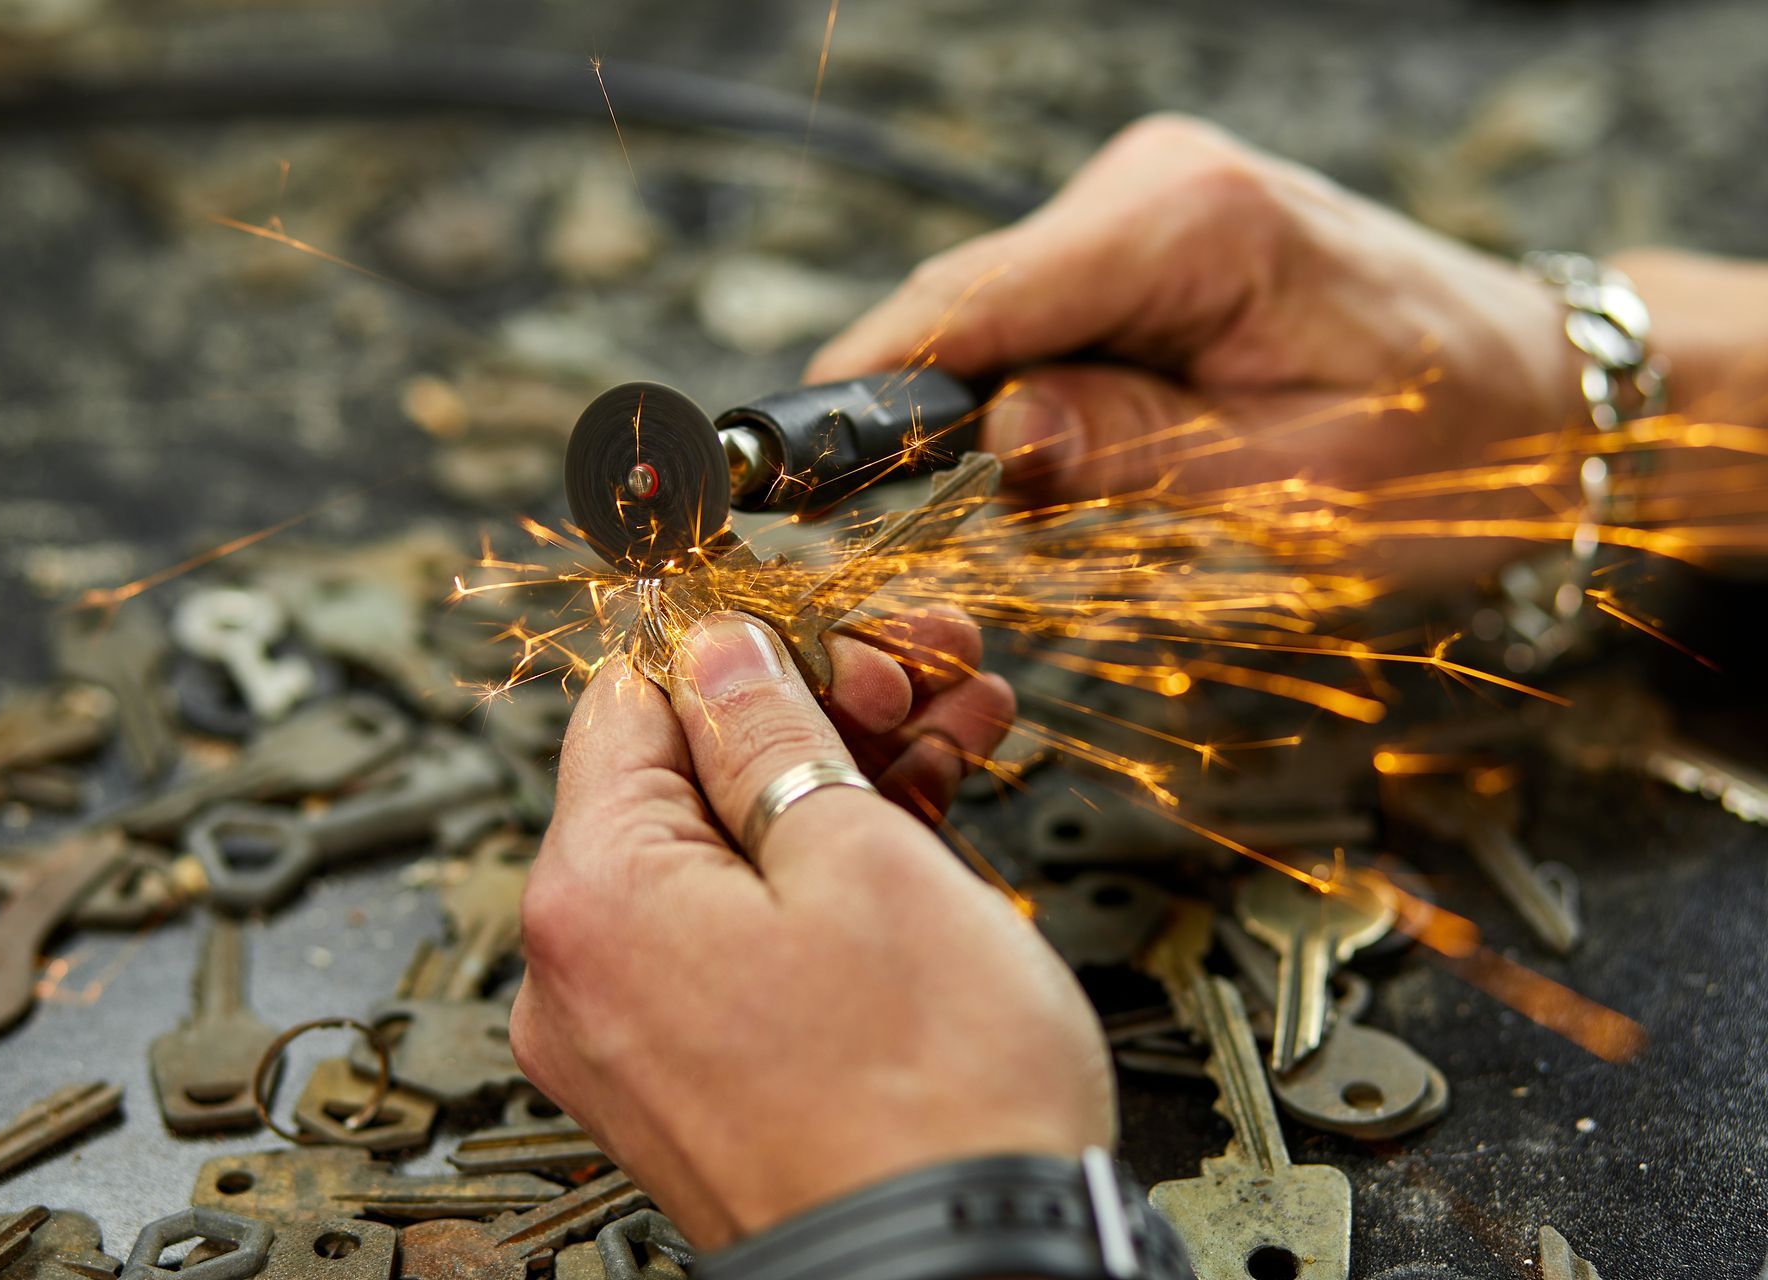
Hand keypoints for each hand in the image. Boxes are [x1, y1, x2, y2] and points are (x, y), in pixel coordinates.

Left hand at [510, 612, 1112, 1249]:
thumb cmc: (932, 1103)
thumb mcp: (862, 859)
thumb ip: (772, 736)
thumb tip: (720, 652)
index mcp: (593, 897)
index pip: (631, 703)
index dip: (747, 649)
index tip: (841, 634)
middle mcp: (584, 974)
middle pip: (690, 780)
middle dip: (821, 712)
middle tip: (931, 676)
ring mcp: (636, 1039)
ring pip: (732, 857)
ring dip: (842, 785)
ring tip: (960, 736)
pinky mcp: (696, 1083)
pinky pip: (745, 941)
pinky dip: (824, 882)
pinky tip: (924, 825)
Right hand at [809, 115, 1585, 576]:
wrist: (1542, 392)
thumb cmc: (1451, 445)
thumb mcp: (1294, 486)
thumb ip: (1133, 453)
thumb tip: (991, 439)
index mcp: (1192, 225)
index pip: (975, 299)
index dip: (866, 385)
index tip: (787, 465)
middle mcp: (1155, 186)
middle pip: (966, 305)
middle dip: (918, 419)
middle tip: (876, 529)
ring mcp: (1146, 206)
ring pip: (993, 320)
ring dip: (980, 421)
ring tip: (1030, 512)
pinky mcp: (1146, 246)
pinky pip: (1041, 325)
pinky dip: (1027, 403)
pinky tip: (1066, 465)